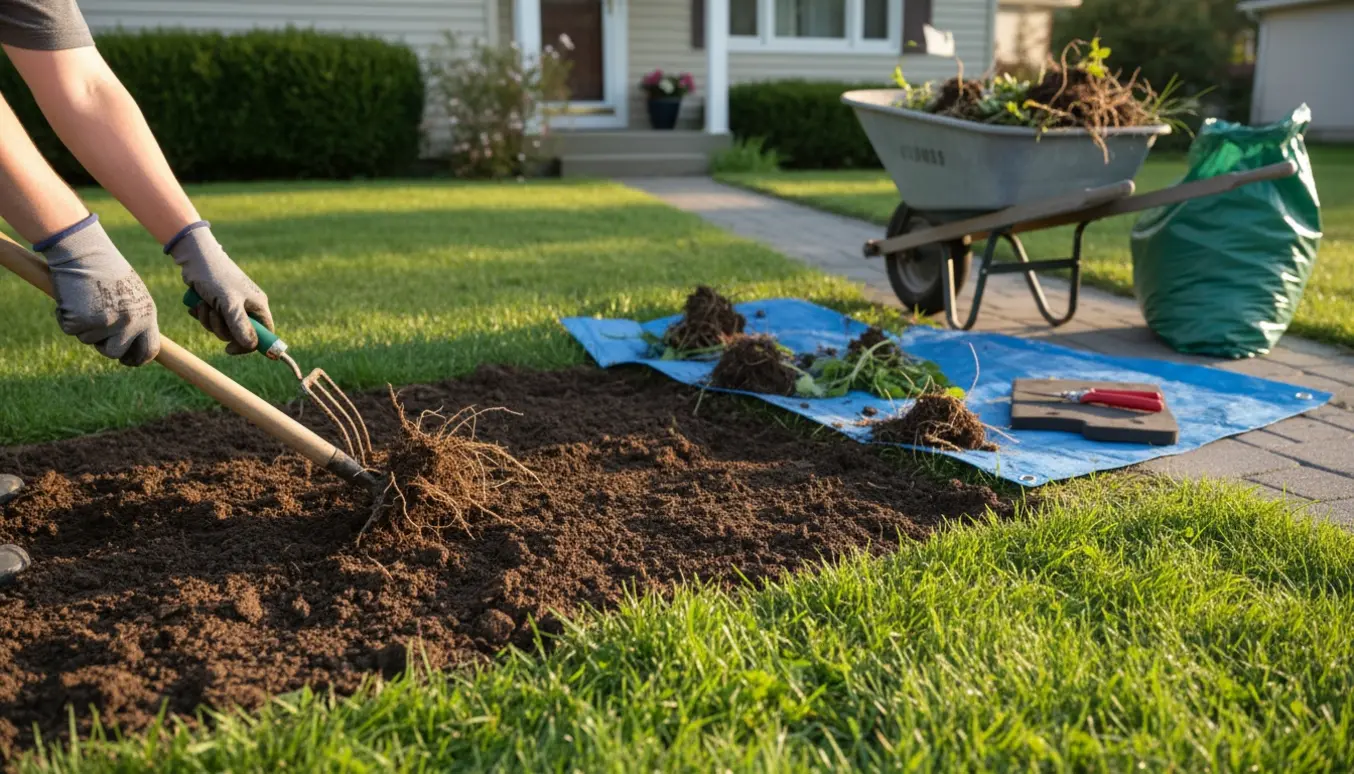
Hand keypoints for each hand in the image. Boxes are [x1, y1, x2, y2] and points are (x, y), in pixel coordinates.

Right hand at [37, 214, 160, 366]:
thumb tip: (134, 343)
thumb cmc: (106, 269)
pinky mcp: (82, 320)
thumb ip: (135, 317)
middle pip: (115, 353)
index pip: (150, 350)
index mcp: (147, 314)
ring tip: (84, 299)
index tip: (126, 360)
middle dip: (103, 346)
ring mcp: (106, 323)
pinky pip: (70, 329)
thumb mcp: (131, 294)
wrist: (84, 250)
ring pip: (89, 341)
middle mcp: (130, 322)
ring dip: (83, 325)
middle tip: (95, 328)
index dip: (136, 359)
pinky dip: (65, 316)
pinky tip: (70, 296)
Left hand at [165, 222, 272, 354]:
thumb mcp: (228, 303)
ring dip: (208, 321)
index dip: (248, 345)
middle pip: (239, 334)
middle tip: (212, 314)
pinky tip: (197, 305)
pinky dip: (203, 315)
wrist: (195, 257)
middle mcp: (248, 307)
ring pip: (223, 328)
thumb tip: (252, 345)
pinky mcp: (218, 303)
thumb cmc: (215, 276)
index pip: (263, 334)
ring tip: (202, 304)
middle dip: (220, 328)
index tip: (229, 349)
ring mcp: (233, 305)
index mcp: (258, 305)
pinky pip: (212, 320)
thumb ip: (240, 325)